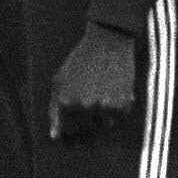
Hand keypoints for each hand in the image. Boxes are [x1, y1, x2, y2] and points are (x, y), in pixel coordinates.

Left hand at [46, 23, 139, 142]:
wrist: (108, 41)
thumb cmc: (80, 60)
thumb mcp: (60, 81)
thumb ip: (55, 110)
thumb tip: (55, 137)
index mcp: (65, 103)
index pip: (64, 133)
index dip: (67, 136)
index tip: (71, 136)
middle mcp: (83, 107)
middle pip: (83, 133)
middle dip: (85, 129)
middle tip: (90, 117)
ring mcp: (103, 107)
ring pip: (103, 127)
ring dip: (102, 119)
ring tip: (102, 99)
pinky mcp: (122, 103)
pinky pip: (118, 118)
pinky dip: (117, 111)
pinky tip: (114, 94)